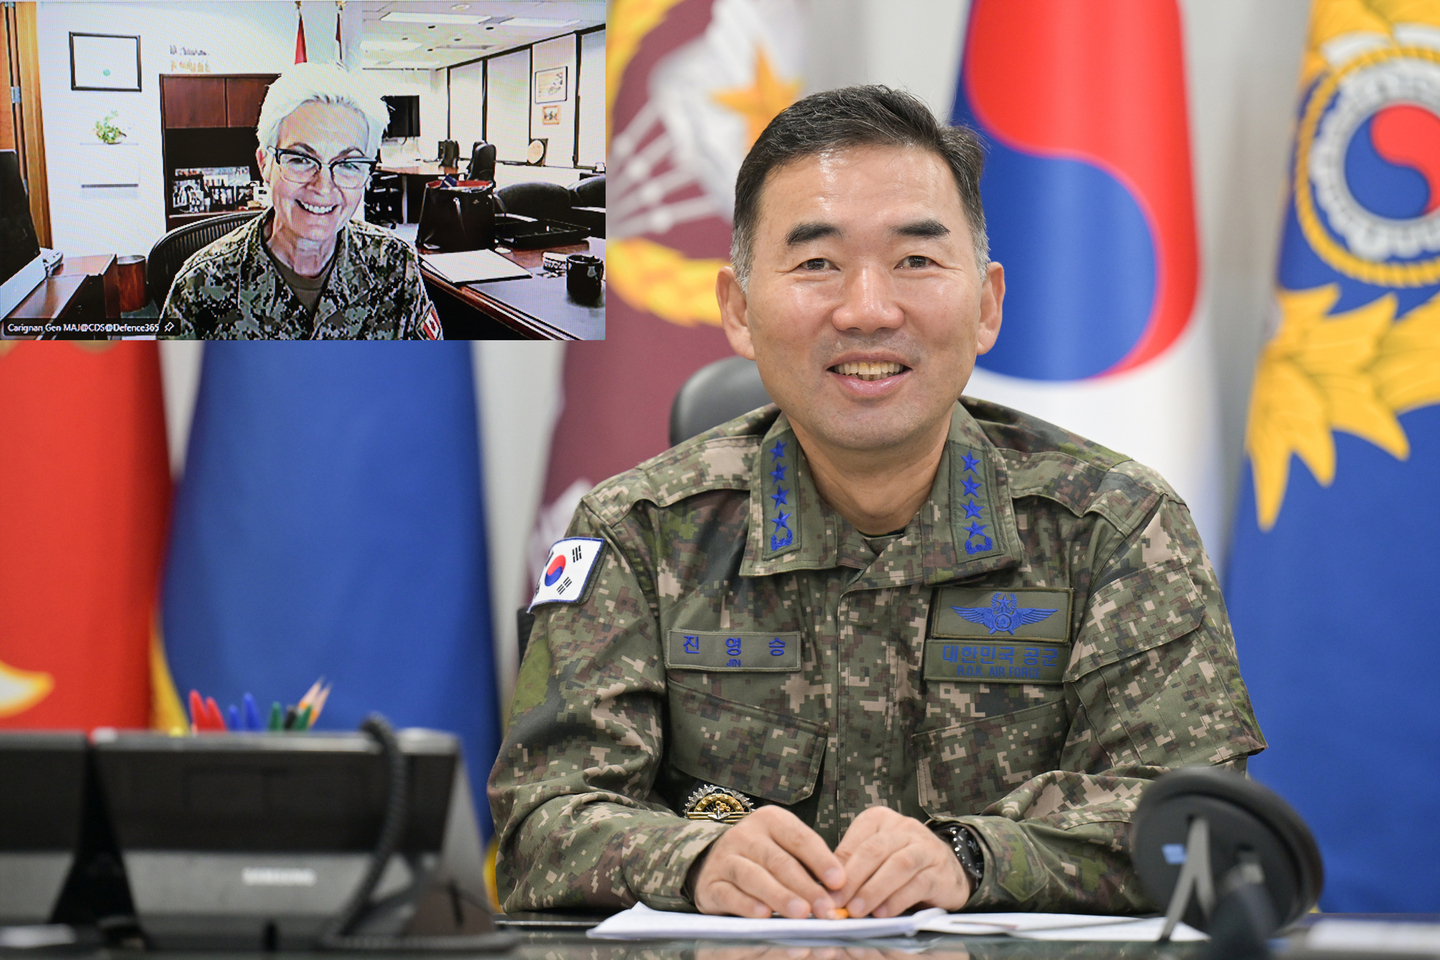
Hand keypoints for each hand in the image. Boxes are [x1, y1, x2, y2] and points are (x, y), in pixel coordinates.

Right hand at [693, 804, 846, 918]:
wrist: (714, 863)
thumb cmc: (762, 857)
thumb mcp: (785, 849)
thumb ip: (809, 865)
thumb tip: (837, 891)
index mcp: (770, 820)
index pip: (800, 838)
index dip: (821, 860)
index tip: (839, 882)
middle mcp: (746, 834)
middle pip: (779, 861)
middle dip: (806, 886)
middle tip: (825, 908)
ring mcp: (725, 858)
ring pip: (755, 877)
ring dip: (780, 896)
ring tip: (801, 914)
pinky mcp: (711, 883)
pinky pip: (730, 894)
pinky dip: (748, 905)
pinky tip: (764, 915)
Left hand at [832, 807, 971, 917]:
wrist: (949, 871)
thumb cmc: (902, 864)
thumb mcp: (875, 858)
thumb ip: (853, 867)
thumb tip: (825, 889)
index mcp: (880, 820)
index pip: (855, 841)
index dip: (837, 866)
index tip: (825, 890)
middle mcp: (904, 828)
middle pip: (874, 850)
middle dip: (853, 879)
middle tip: (838, 902)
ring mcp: (925, 848)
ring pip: (897, 865)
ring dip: (874, 890)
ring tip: (857, 910)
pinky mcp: (940, 871)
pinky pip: (918, 884)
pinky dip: (898, 900)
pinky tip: (883, 913)